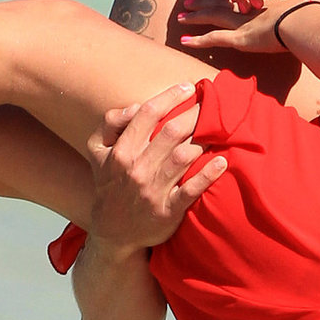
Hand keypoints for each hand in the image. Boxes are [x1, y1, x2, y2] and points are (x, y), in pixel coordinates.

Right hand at [86, 82, 226, 252]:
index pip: (147, 114)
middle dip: (195, 113)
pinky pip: (191, 191)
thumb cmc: (111, 183)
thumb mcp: (97, 152)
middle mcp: (136, 169)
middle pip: (171, 131)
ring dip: (203, 140)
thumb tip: (135, 106)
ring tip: (217, 129)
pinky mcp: (168, 211)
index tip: (188, 87)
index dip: (170, 97)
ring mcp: (153, 191)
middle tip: (212, 104)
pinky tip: (222, 161)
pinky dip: (208, 175)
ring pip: (184, 157)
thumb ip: (110, 123)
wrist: (113, 232)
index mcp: (120, 151)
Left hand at [177, 0, 299, 54]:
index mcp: (261, 2)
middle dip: (203, 4)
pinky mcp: (239, 38)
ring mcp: (242, 23)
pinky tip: (184, 41)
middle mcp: (248, 10)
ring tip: (179, 18)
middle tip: (187, 4)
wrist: (304, 23)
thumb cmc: (306, 14)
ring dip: (194, 18)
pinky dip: (198, 40)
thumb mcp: (298, 1)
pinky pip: (214, 39)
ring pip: (212, 17)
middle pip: (220, 5)